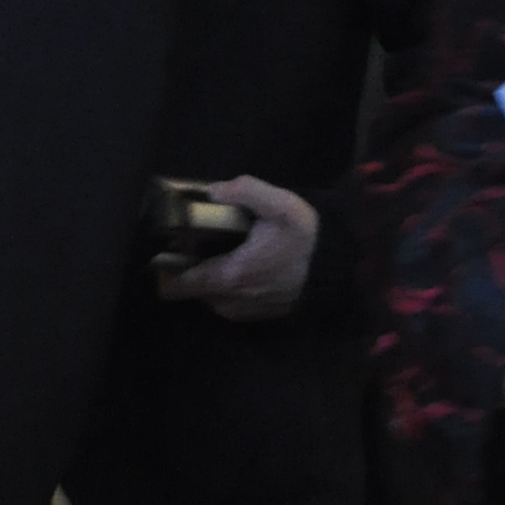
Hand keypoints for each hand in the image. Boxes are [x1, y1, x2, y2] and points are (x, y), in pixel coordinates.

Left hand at [156, 177, 316, 321]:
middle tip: (204, 238)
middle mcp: (229, 302)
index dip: (167, 266)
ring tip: (227, 248)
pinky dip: (228, 284)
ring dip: (210, 274)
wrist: (337, 269)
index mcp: (229, 277)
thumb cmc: (305, 238)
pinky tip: (245, 262)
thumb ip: (245, 191)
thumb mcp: (281, 205)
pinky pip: (227, 301)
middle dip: (192, 265)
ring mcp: (242, 311)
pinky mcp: (254, 314)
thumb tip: (212, 190)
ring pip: (208, 294)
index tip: (172, 245)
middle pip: (191, 286)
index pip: (177, 285)